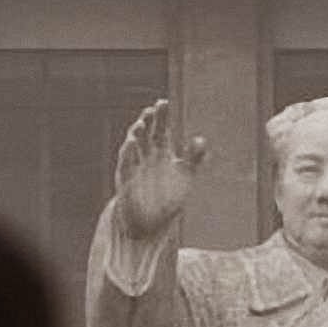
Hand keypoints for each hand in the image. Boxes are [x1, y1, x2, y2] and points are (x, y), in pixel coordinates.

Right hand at [112, 98, 205, 238]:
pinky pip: (126, 165)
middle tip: (154, 107)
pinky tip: (131, 143)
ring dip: (136, 134)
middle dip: (149, 120)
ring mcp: (135, 167)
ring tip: (141, 124)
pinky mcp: (126, 181)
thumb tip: (201, 140)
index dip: (161, 117)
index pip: (160, 129)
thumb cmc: (167, 198)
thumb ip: (193, 158)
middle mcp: (146, 156)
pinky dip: (128, 154)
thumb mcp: (185, 177)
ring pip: (133, 146)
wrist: (149, 224)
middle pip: (146, 133)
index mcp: (161, 152)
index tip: (163, 103)